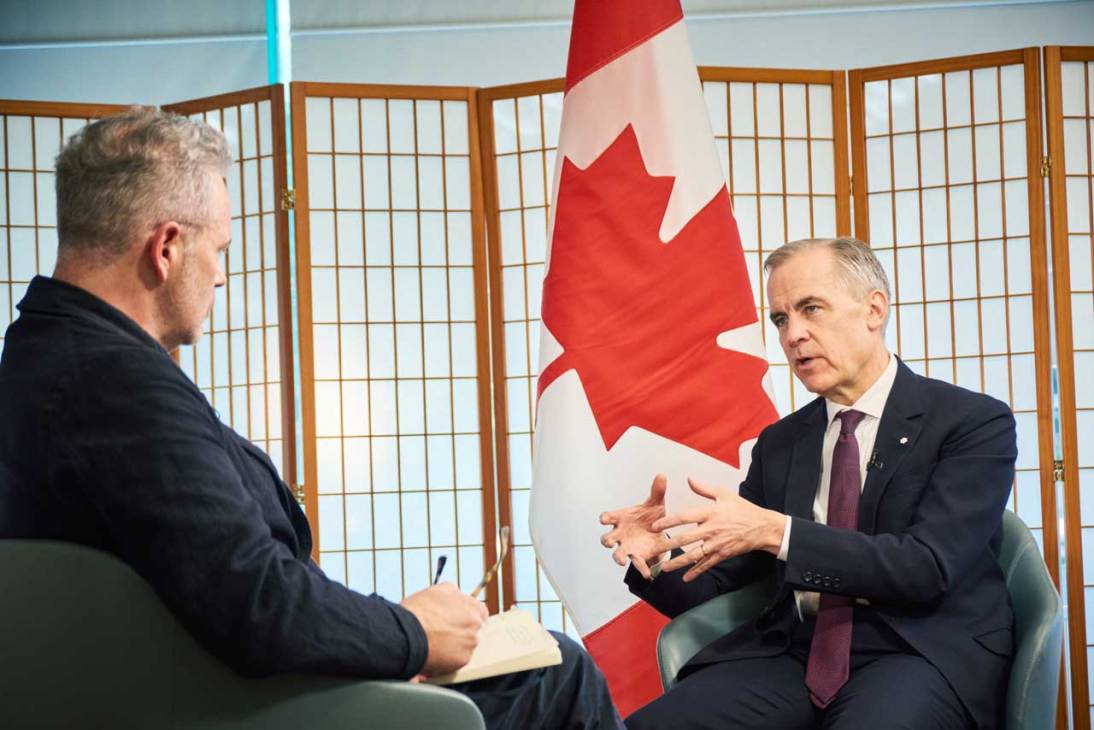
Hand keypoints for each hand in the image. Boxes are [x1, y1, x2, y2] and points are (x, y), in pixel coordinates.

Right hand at [401, 582, 488, 675]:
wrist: (406, 634)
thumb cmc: (418, 612)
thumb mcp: (440, 590)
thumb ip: (455, 594)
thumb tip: (458, 597)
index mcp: (474, 608)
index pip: (480, 613)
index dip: (466, 616)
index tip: (456, 620)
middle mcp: (476, 627)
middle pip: (473, 630)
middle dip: (461, 631)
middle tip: (443, 631)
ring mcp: (470, 645)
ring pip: (465, 646)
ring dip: (454, 646)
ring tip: (435, 642)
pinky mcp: (461, 661)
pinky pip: (457, 660)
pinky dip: (448, 659)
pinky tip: (435, 653)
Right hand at [599, 474, 673, 578]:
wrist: (659, 532)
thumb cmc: (651, 516)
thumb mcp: (655, 503)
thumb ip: (657, 491)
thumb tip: (662, 475)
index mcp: (622, 518)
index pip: (608, 518)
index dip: (605, 519)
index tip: (605, 520)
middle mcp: (620, 534)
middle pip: (607, 538)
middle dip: (607, 540)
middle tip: (610, 542)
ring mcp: (627, 547)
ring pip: (617, 554)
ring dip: (618, 557)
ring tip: (622, 561)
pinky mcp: (637, 557)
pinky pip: (637, 564)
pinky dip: (641, 569)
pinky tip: (648, 574)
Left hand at [653, 478, 785, 581]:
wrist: (762, 527)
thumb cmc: (743, 510)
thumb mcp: (724, 494)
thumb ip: (704, 488)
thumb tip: (689, 479)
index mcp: (710, 513)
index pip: (684, 517)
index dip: (668, 521)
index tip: (655, 525)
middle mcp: (712, 530)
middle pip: (686, 538)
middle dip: (669, 544)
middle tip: (654, 548)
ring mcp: (717, 544)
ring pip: (695, 555)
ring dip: (679, 563)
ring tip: (665, 568)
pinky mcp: (723, 554)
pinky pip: (707, 564)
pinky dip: (696, 572)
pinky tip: (686, 578)